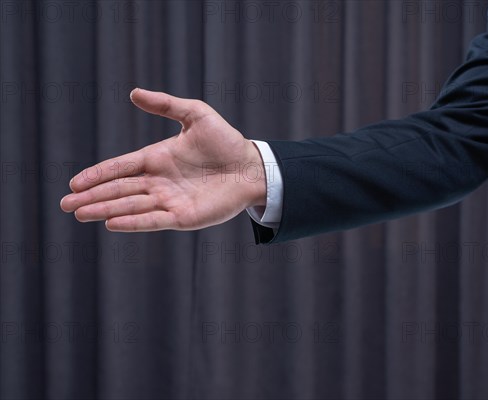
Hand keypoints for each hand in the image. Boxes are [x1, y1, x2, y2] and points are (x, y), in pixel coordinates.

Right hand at [60, 88, 266, 231]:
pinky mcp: (184, 216)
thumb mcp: (196, 115)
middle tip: (66, 205)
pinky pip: (154, 220)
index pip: (120, 168)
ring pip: (131, 206)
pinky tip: (112, 223)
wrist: (252, 166)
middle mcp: (159, 182)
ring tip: (81, 214)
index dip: (97, 175)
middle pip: (119, 190)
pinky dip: (133, 222)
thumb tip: (134, 93)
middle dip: (92, 197)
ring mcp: (169, 200)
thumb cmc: (226, 141)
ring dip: (105, 210)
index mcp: (157, 158)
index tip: (74, 183)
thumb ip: (166, 105)